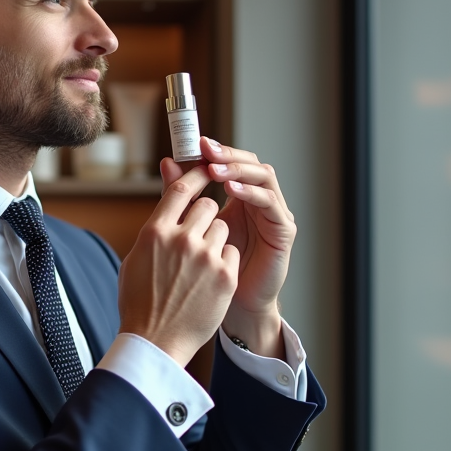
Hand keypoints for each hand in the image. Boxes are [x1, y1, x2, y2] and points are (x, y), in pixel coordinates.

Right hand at [118, 166, 239, 364]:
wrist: (156, 341)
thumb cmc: (140, 300)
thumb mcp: (137, 257)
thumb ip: (154, 226)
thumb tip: (166, 200)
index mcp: (155, 232)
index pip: (182, 188)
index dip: (196, 175)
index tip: (205, 170)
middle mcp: (181, 239)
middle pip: (207, 205)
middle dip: (205, 214)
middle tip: (199, 232)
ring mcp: (206, 257)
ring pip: (222, 228)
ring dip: (215, 239)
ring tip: (200, 265)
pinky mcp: (226, 275)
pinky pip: (231, 252)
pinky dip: (223, 262)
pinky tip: (209, 281)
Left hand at [161, 138, 295, 357]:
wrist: (228, 308)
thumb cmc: (207, 271)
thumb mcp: (189, 226)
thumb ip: (181, 196)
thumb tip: (167, 162)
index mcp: (238, 197)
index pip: (231, 162)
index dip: (215, 151)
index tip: (194, 142)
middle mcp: (259, 201)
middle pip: (250, 163)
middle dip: (227, 155)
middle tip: (205, 149)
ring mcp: (274, 214)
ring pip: (264, 176)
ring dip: (239, 169)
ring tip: (215, 169)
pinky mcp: (283, 231)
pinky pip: (271, 204)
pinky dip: (252, 193)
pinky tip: (231, 190)